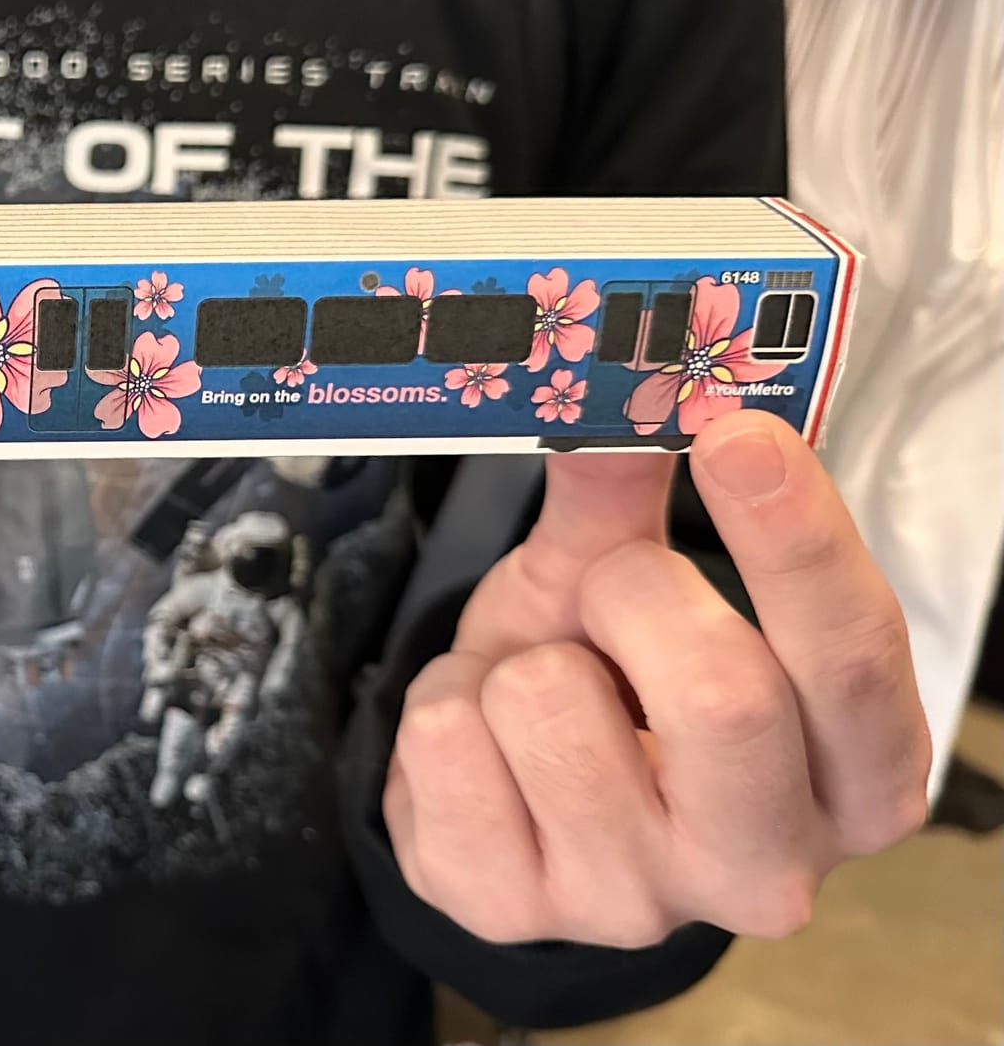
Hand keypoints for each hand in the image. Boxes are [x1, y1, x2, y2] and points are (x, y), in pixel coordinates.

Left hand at [385, 409, 929, 947]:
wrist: (496, 792)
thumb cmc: (602, 682)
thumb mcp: (627, 580)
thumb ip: (632, 497)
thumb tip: (627, 393)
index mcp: (851, 781)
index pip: (857, 659)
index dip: (797, 539)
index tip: (736, 434)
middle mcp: (765, 865)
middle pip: (724, 696)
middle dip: (635, 597)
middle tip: (604, 587)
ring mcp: (632, 903)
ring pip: (553, 705)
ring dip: (518, 659)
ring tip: (530, 686)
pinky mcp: (506, 909)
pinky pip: (447, 742)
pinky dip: (444, 702)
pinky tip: (477, 739)